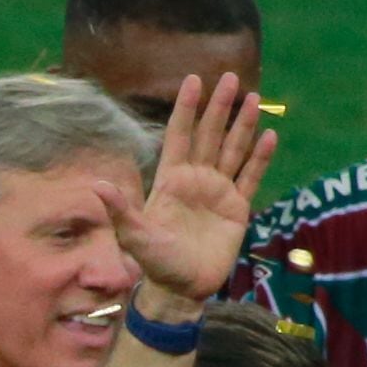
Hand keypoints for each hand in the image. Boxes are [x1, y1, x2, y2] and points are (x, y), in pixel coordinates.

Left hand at [102, 72, 276, 315]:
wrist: (182, 289)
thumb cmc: (155, 263)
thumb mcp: (134, 236)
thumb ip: (120, 209)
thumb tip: (96, 185)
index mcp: (171, 179)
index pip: (179, 135)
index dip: (186, 108)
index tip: (194, 80)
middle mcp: (196, 179)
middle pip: (210, 135)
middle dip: (220, 107)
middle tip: (232, 77)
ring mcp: (218, 191)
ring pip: (233, 150)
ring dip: (243, 125)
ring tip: (255, 98)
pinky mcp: (237, 208)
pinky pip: (250, 177)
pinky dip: (260, 157)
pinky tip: (269, 135)